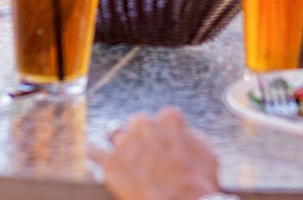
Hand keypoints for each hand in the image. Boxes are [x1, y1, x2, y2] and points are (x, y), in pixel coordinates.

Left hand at [89, 108, 221, 199]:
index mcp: (168, 118)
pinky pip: (94, 151)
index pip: (165, 117)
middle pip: (138, 123)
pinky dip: (95, 154)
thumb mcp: (208, 155)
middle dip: (142, 137)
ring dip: (122, 147)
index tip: (168, 144)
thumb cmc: (197, 183)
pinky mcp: (110, 162)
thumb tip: (187, 135)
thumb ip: (194, 138)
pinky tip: (94, 156)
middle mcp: (143, 124)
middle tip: (148, 156)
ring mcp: (124, 141)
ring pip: (117, 135)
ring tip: (128, 162)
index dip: (167, 133)